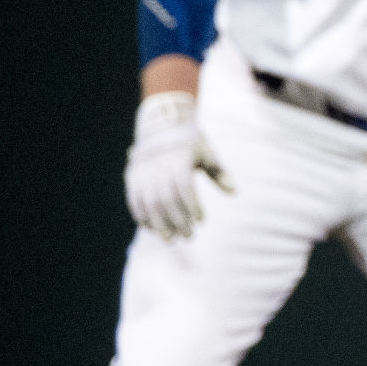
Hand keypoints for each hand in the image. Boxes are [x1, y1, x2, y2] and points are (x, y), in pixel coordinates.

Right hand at [124, 91, 234, 240]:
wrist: (160, 126)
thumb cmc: (190, 142)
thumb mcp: (207, 153)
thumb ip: (219, 173)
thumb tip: (234, 192)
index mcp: (178, 160)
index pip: (185, 187)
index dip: (192, 206)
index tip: (202, 221)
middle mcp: (158, 167)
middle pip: (166, 199)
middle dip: (177, 220)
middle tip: (189, 236)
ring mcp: (143, 173)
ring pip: (149, 202)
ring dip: (159, 223)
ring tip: (170, 239)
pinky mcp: (132, 177)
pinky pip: (134, 200)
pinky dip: (142, 216)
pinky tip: (152, 229)